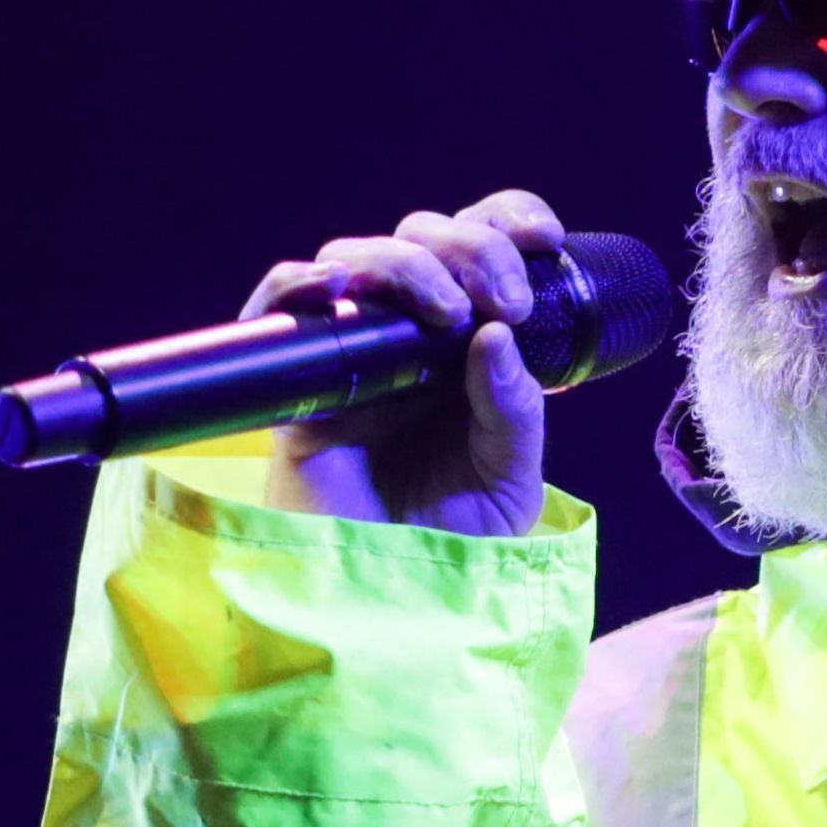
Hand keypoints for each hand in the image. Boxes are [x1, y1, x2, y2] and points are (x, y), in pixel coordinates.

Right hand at [240, 190, 569, 536]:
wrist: (401, 606)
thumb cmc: (459, 538)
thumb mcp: (513, 472)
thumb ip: (513, 407)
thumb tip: (495, 334)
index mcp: (469, 341)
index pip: (480, 245)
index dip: (507, 220)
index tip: (546, 239)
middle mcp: (409, 336)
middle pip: (423, 237)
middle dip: (471, 248)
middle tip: (505, 303)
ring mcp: (351, 354)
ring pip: (359, 256)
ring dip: (408, 264)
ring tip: (449, 314)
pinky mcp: (296, 387)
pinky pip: (279, 307)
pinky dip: (302, 282)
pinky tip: (339, 289)